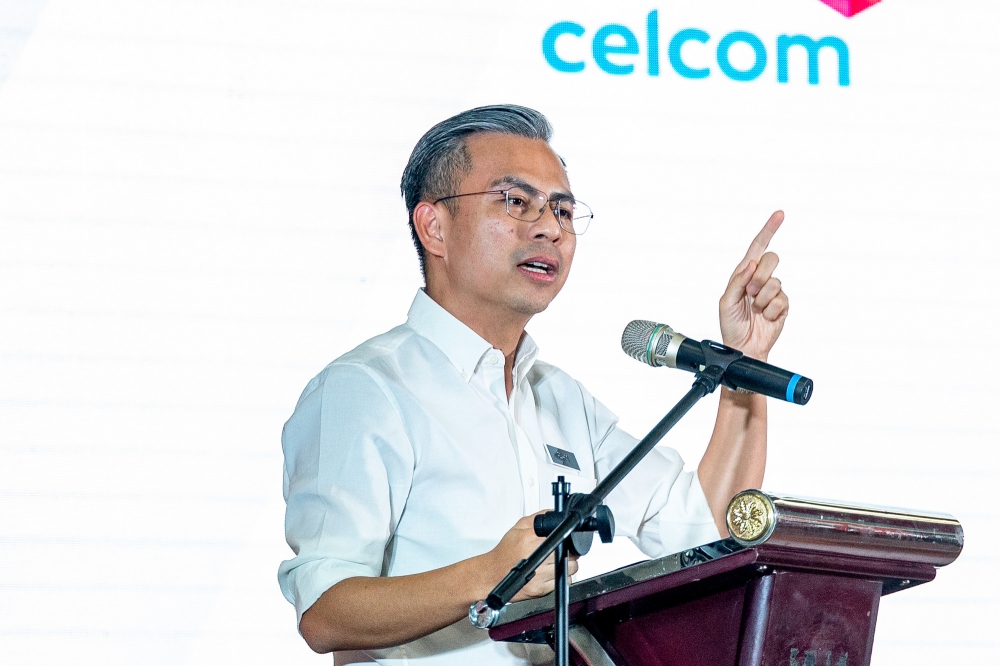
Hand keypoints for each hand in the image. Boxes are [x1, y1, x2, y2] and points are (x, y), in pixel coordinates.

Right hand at [484, 512, 578, 601]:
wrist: (492, 574)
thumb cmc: (504, 553)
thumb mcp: (518, 528)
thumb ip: (538, 518)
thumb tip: (555, 513)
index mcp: (530, 540)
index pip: (561, 537)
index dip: (568, 539)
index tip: (566, 540)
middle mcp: (536, 559)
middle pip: (569, 554)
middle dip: (569, 552)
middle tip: (561, 551)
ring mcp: (539, 576)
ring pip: (570, 569)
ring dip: (568, 565)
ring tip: (557, 562)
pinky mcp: (540, 590)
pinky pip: (563, 582)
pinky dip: (562, 577)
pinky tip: (552, 572)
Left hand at [719, 211, 788, 360]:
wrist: (744, 347)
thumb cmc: (731, 325)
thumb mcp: (726, 302)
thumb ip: (737, 281)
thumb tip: (750, 265)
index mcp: (743, 275)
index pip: (757, 247)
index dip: (768, 230)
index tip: (780, 215)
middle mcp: (759, 280)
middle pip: (771, 259)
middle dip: (761, 275)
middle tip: (751, 292)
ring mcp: (772, 292)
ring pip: (776, 282)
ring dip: (763, 299)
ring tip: (756, 310)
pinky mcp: (782, 305)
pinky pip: (782, 299)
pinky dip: (772, 310)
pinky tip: (765, 317)